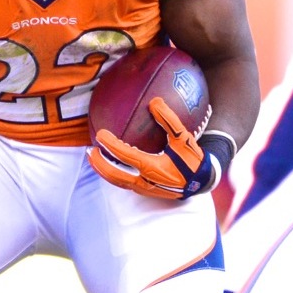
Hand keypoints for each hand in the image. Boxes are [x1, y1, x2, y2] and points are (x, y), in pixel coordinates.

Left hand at [88, 97, 217, 200]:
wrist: (201, 182)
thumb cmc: (192, 159)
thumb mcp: (184, 138)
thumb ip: (169, 120)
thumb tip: (154, 101)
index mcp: (154, 168)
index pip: (126, 156)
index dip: (111, 145)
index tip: (100, 134)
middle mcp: (146, 182)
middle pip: (115, 175)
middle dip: (100, 164)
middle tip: (90, 150)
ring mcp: (145, 189)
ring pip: (118, 183)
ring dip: (103, 171)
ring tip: (93, 159)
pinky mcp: (146, 192)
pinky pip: (125, 184)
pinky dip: (114, 175)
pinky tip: (110, 165)